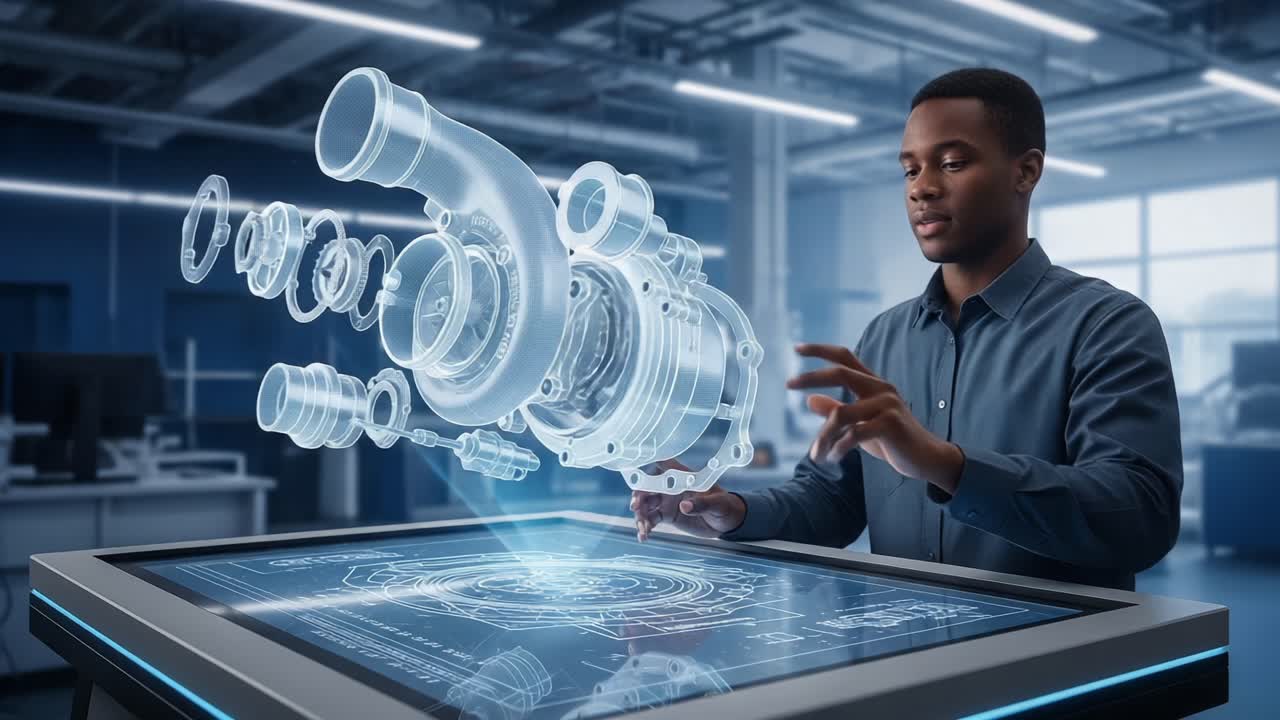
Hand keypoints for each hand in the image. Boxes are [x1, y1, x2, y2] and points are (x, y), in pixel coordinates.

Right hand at [631, 461, 745, 540]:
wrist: (726, 522)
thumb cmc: (725, 505)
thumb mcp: (717, 504)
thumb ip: (702, 504)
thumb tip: (684, 506)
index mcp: (682, 476)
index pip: (662, 465)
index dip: (646, 463)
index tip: (635, 471)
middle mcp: (670, 487)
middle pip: (647, 487)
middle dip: (639, 496)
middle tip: (636, 507)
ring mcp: (667, 501)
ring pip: (646, 505)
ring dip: (641, 516)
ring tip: (643, 530)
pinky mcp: (667, 515)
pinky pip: (652, 519)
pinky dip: (646, 527)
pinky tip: (644, 537)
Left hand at [788, 343, 964, 492]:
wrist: (926, 458)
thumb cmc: (891, 440)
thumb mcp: (859, 424)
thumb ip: (837, 410)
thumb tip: (809, 399)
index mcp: (873, 384)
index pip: (844, 357)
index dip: (820, 350)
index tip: (796, 348)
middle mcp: (880, 388)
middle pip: (840, 372)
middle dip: (811, 377)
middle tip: (788, 384)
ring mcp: (887, 405)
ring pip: (840, 414)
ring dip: (822, 437)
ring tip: (816, 455)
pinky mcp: (890, 425)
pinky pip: (853, 434)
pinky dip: (838, 447)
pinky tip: (834, 457)